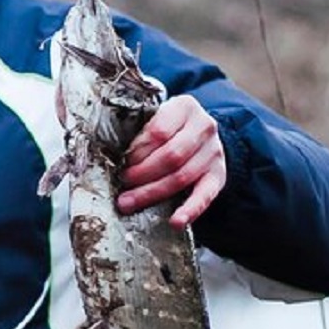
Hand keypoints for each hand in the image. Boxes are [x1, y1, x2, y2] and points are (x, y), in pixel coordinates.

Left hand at [115, 94, 226, 228]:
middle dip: (142, 174)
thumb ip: (138, 132)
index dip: (138, 150)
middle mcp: (204, 126)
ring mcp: (214, 152)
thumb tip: (110, 155)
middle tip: (122, 183)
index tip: (122, 161)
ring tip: (129, 202)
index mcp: (185, 107)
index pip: (159, 130)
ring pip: (181, 176)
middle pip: (171, 155)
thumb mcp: (153, 118)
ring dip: (152, 193)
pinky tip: (175, 221)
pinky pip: (205, 195)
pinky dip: (190, 210)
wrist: (196, 134)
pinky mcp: (218, 175)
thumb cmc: (165, 128)